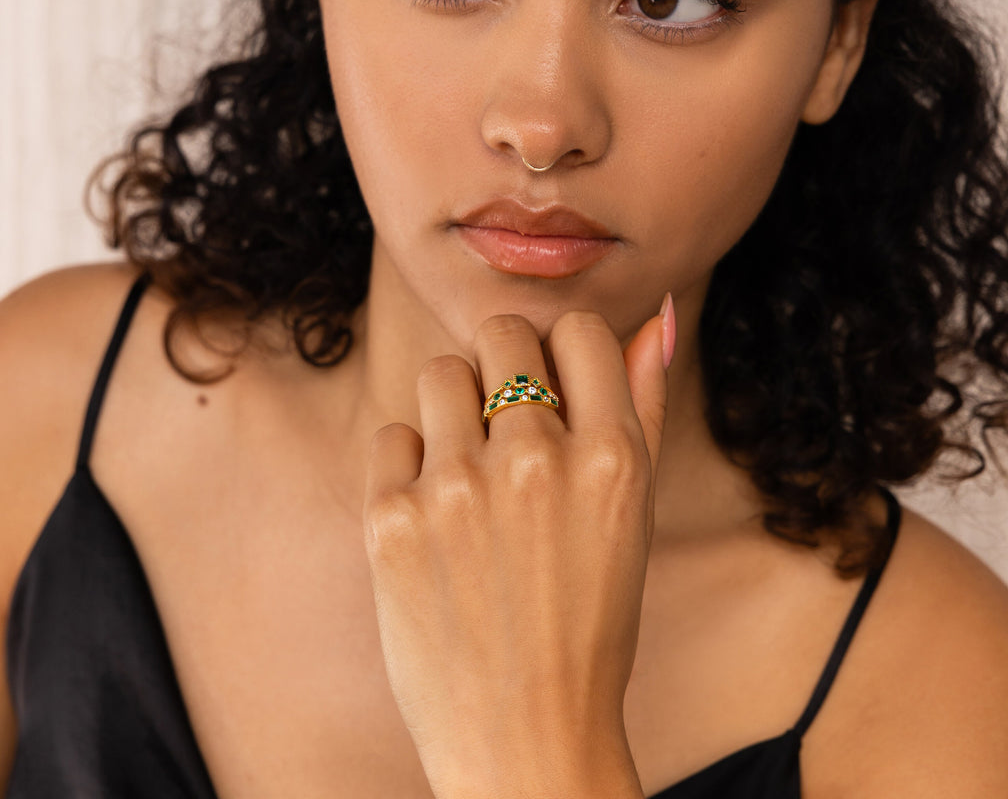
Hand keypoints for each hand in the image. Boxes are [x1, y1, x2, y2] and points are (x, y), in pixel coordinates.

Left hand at [362, 300, 672, 798]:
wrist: (526, 736)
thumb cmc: (591, 621)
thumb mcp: (636, 513)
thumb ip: (645, 404)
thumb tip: (657, 314)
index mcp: (612, 457)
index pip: (577, 328)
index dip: (563, 355)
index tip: (555, 392)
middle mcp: (537, 460)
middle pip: (502, 334)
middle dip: (505, 370)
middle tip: (507, 433)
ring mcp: (459, 488)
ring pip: (442, 374)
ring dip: (454, 412)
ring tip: (469, 476)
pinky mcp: (392, 519)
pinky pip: (393, 435)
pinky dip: (410, 467)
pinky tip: (434, 519)